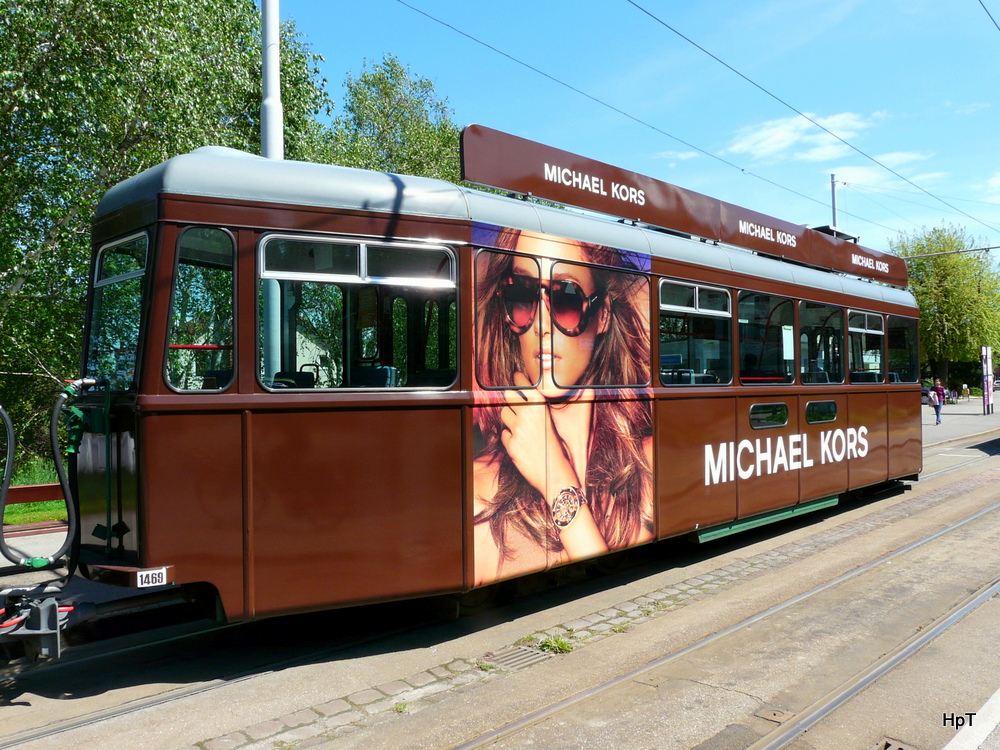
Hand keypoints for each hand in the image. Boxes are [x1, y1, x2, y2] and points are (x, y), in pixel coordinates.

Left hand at [499, 371, 580, 498]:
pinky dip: (510, 436)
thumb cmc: (560, 449)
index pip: (524, 386)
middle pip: (508, 395)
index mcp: (541, 407)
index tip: (517, 375)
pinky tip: (519, 441)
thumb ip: (541, 410)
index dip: (519, 379)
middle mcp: (527, 415)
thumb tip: (533, 399)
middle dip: (510, 395)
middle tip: (512, 396)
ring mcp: (517, 429)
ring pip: (504, 414)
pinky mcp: (510, 444)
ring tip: (518, 423)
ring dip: (509, 417)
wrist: (556, 474)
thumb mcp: (554, 424)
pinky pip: (504, 434)